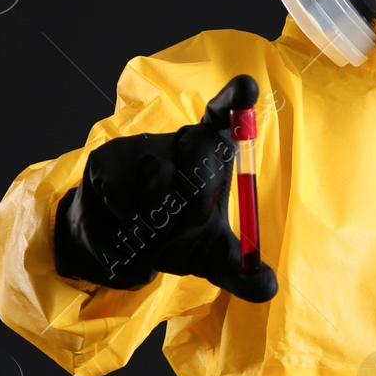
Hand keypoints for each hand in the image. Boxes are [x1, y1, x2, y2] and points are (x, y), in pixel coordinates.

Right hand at [52, 74, 277, 303]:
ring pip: (159, 181)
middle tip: (190, 223)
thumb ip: (241, 271)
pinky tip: (125, 228)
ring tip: (153, 233)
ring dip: (158, 222)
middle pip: (199, 146)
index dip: (235, 99)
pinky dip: (128, 226)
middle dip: (199, 192)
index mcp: (211, 154)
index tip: (248, 87)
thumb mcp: (212, 260)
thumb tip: (268, 288)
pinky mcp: (107, 160)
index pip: (223, 117)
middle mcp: (179, 141)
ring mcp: (141, 147)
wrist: (116, 250)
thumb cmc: (173, 240)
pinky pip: (124, 197)